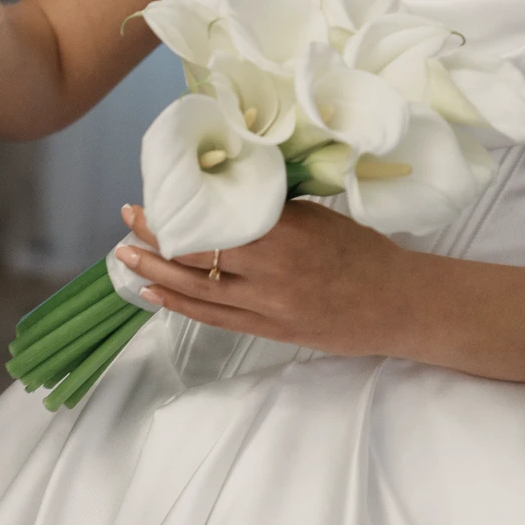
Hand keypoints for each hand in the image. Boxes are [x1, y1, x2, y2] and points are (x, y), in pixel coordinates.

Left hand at [115, 199, 414, 357]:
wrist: (398, 304)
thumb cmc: (360, 250)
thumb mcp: (315, 216)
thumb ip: (269, 209)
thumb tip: (223, 192)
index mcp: (282, 234)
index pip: (213, 223)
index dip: (176, 214)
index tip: (149, 198)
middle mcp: (270, 272)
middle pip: (196, 255)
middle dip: (155, 239)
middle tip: (127, 221)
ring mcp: (268, 307)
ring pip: (198, 291)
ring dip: (157, 272)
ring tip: (126, 258)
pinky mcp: (271, 331)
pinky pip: (215, 318)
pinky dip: (180, 304)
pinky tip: (154, 292)